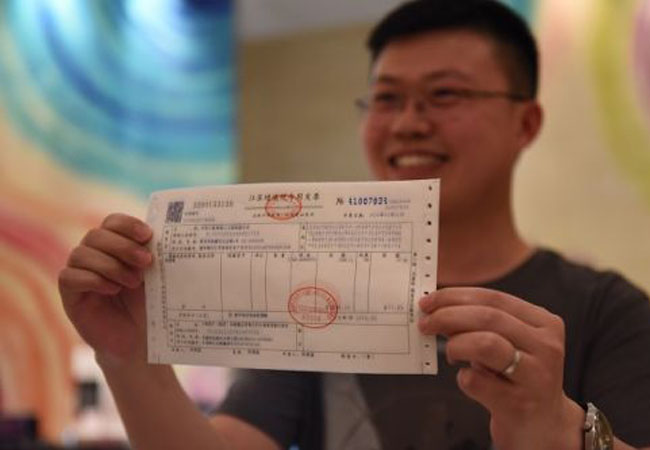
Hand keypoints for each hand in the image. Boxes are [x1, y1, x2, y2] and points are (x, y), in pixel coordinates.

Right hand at [58, 213, 153, 365]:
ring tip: (133, 282)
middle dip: (123, 246)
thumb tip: (156, 236)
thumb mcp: (155, 277)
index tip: (148, 236)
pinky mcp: (69, 294)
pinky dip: (93, 279)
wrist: (139, 339)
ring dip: (111, 265)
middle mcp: (94, 254)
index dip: (127, 225)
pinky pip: (70, 276)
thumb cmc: (149, 304)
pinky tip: (113, 289)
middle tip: (146, 262)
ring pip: (82, 253)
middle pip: (96, 235)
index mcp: (115, 245)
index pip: (112, 222)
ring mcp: (79, 273)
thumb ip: (153, 255)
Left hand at [418, 287, 583, 449]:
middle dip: (447, 316)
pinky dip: (463, 377)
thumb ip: (482, 323)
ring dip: (456, 345)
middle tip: (425, 323)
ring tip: (450, 354)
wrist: (544, 425)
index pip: (494, 298)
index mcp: (544, 324)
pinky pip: (477, 382)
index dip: (455, 296)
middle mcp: (546, 347)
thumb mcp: (510, 343)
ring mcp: (535, 377)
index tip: (428, 300)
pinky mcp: (519, 405)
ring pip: (486, 344)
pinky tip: (468, 380)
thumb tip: (437, 308)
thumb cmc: (519, 377)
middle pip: (488, 317)